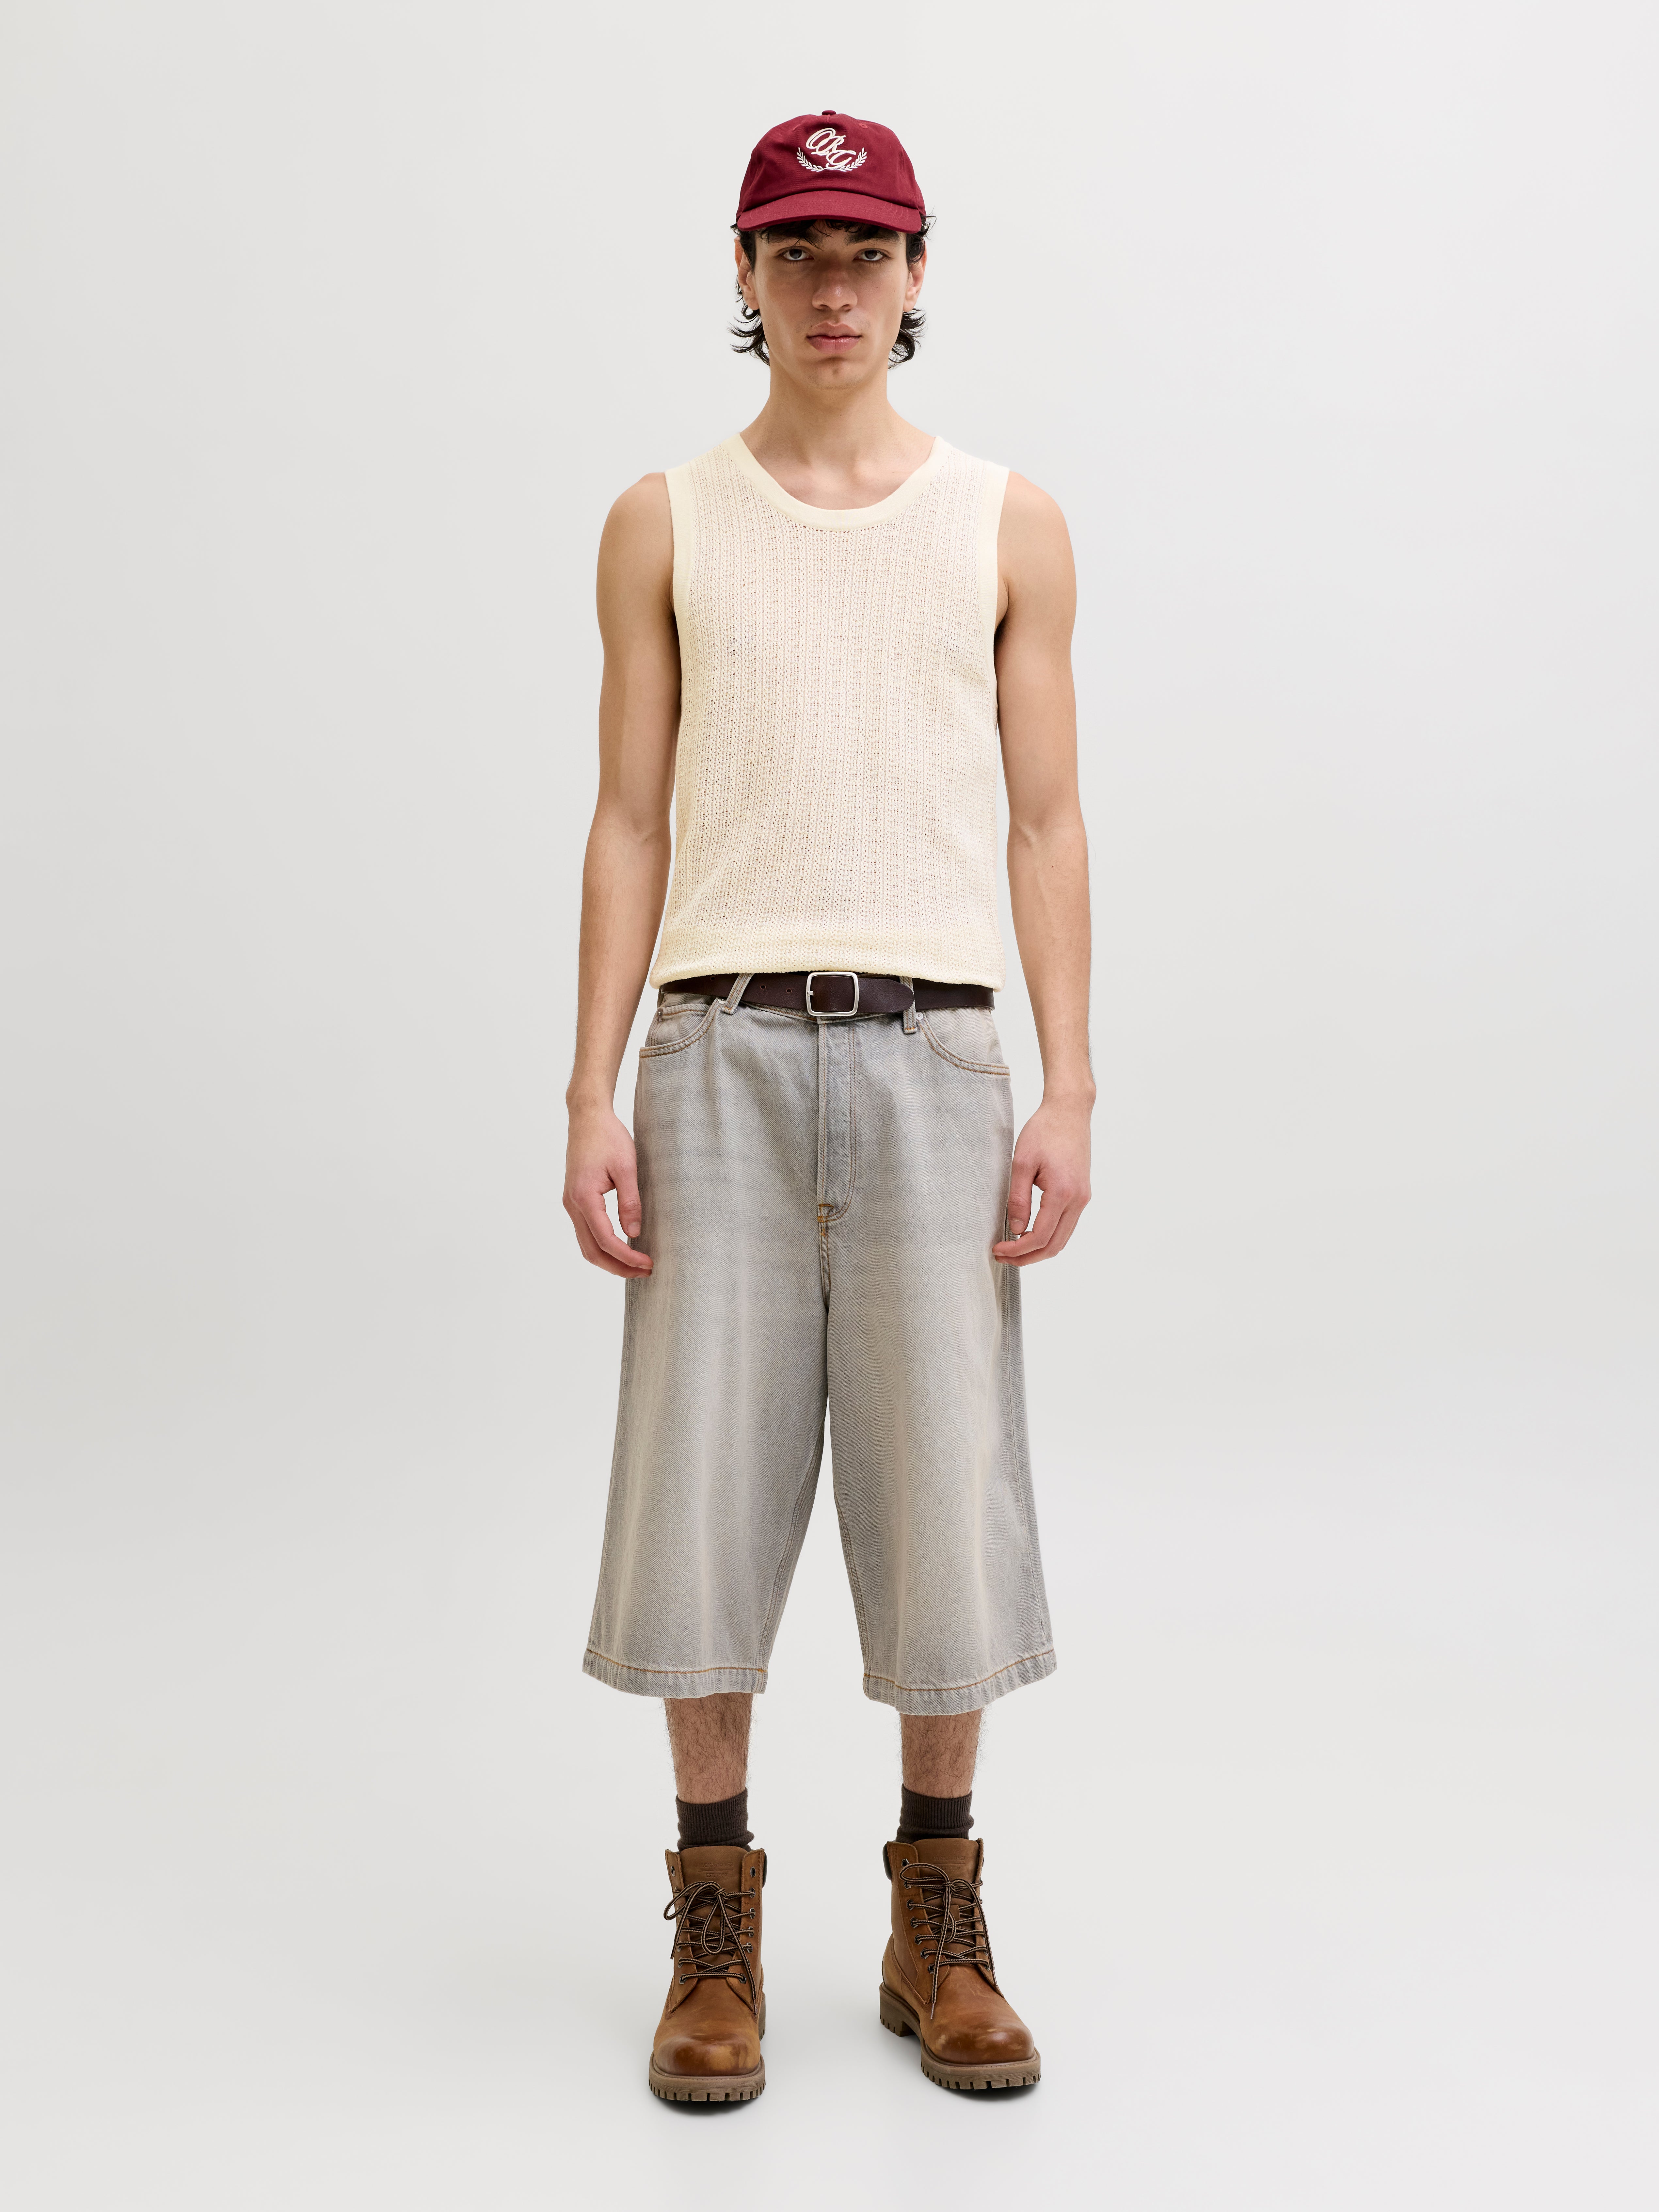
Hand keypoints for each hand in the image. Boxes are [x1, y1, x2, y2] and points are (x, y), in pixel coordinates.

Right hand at [564, 1102, 651, 1276]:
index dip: (627, 1257)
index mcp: (584, 1197)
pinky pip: (585, 1232)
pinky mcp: (574, 1200)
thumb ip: (630, 1202)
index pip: (605, 1240)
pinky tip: (621, 1247)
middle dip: (618, 1267)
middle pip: (591, 1251)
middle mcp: (572, 1204)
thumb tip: (634, 1233)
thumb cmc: (608, 1137)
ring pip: (586, 1245)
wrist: (587, 1117)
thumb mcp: (626, 1167)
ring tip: (635, 1265)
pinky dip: (602, 1246)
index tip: (648, 1264)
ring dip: (609, 1259)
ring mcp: (570, 1203)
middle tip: (645, 1272)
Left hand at [993, 1097, 1091, 1265]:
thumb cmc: (1044, 1131)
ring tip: (1013, 1249)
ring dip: (1038, 1250)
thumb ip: (1018, 1198)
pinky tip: (1029, 1234)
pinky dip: (1049, 1237)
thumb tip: (1016, 1229)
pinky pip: (1066, 1226)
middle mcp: (1078, 1200)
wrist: (1069, 1112)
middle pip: (1055, 1246)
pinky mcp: (1082, 1194)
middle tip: (1002, 1256)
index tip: (997, 1249)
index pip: (1041, 1236)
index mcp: (1063, 1192)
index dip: (1018, 1250)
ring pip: (1063, 1239)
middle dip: (1027, 1257)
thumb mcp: (1022, 1162)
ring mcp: (1083, 1198)